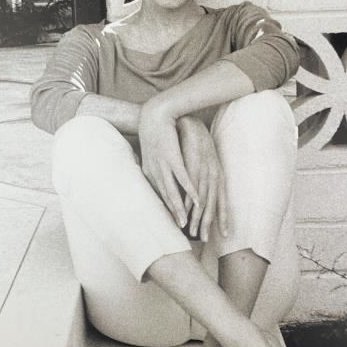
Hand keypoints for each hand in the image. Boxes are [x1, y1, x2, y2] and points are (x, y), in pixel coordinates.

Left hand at [138, 98, 198, 228]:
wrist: (156, 114)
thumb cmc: (155, 133)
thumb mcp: (151, 154)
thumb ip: (153, 168)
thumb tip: (155, 177)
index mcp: (150, 173)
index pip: (160, 197)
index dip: (167, 212)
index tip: (173, 225)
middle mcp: (155, 173)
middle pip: (166, 200)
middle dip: (174, 217)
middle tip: (181, 232)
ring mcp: (163, 166)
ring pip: (172, 193)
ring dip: (180, 209)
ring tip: (186, 224)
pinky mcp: (172, 158)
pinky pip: (182, 178)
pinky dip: (189, 190)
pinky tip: (196, 199)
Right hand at [177, 115, 227, 241]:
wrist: (191, 126)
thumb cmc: (197, 146)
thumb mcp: (204, 165)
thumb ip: (204, 181)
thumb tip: (203, 195)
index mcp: (217, 177)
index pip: (222, 202)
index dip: (223, 218)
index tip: (224, 234)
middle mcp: (213, 177)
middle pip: (213, 205)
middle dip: (209, 223)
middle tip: (206, 239)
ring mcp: (203, 173)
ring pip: (202, 200)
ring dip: (197, 217)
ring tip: (192, 231)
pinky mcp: (193, 168)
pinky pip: (192, 188)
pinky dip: (190, 201)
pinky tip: (187, 212)